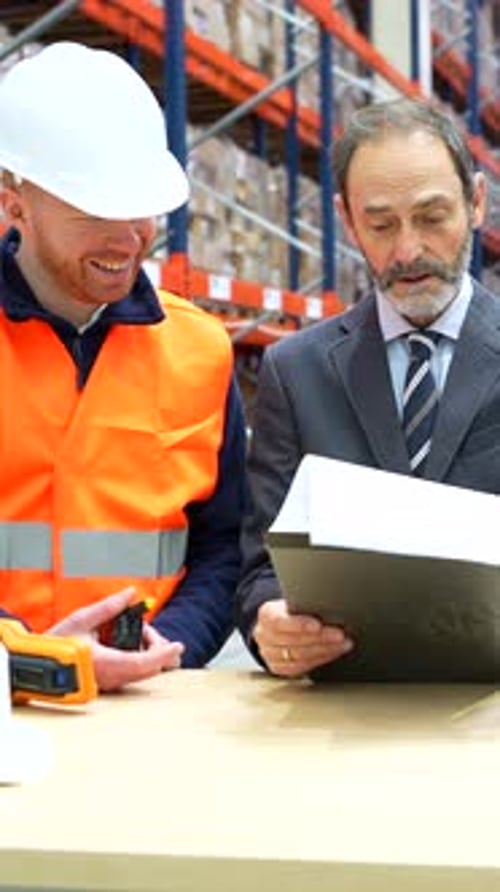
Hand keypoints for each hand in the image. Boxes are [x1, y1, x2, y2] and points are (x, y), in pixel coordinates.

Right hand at [48, 588, 183, 691]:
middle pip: (148, 668)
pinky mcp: (107, 685)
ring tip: (136, 633)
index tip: (178, 646)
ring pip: (141, 672)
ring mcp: (109, 684)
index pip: (144, 662)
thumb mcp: (81, 619)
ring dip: (146, 653)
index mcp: (105, 663)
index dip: (164, 653)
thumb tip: (130, 594)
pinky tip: (127, 644)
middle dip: (156, 648)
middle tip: (147, 629)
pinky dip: (137, 659)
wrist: (36, 666)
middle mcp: (111, 678)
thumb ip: (109, 607)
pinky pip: (131, 674)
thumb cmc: (54, 645)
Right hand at [254, 599, 352, 677]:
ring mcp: (270, 654)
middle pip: (293, 641)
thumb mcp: (293, 601)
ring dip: (325, 650)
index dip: (299, 624)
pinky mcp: (279, 668)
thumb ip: (305, 604)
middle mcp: (264, 636)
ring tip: (343, 644)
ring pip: (299, 656)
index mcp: (266, 615)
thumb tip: (330, 605)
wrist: (277, 625)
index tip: (318, 625)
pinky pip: (301, 667)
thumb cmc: (291, 610)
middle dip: (320, 638)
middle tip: (340, 635)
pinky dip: (321, 659)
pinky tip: (334, 652)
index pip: (280, 621)